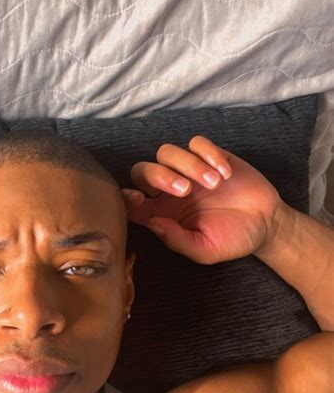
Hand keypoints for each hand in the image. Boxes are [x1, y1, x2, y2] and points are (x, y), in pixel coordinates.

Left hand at [121, 136, 283, 263]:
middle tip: (185, 191)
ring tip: (214, 184)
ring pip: (167, 152)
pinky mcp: (210, 155)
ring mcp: (188, 170)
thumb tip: (153, 223)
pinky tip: (225, 173)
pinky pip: (197, 143)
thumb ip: (177, 240)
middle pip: (143, 170)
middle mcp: (169, 190)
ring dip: (188, 165)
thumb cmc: (231, 240)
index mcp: (161, 213)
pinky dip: (209, 154)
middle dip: (160, 176)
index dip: (127, 197)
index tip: (140, 199)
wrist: (265, 225)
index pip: (131, 201)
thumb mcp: (205, 250)